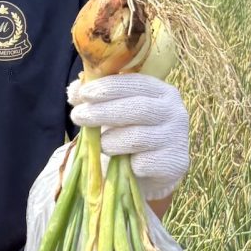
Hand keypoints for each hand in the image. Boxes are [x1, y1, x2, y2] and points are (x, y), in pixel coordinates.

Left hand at [69, 74, 189, 199]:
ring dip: (110, 140)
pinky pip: (144, 162)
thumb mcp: (116, 109)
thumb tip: (74, 91)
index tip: (84, 94)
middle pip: (137, 108)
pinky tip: (119, 162)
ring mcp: (177, 138)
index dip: (108, 87)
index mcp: (162, 91)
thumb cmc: (131, 129)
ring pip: (137, 138)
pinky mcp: (176, 163)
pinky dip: (126, 162)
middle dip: (103, 112)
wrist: (154, 167)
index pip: (135, 83)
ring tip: (98, 143)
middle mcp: (175, 111)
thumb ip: (96, 97)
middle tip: (77, 116)